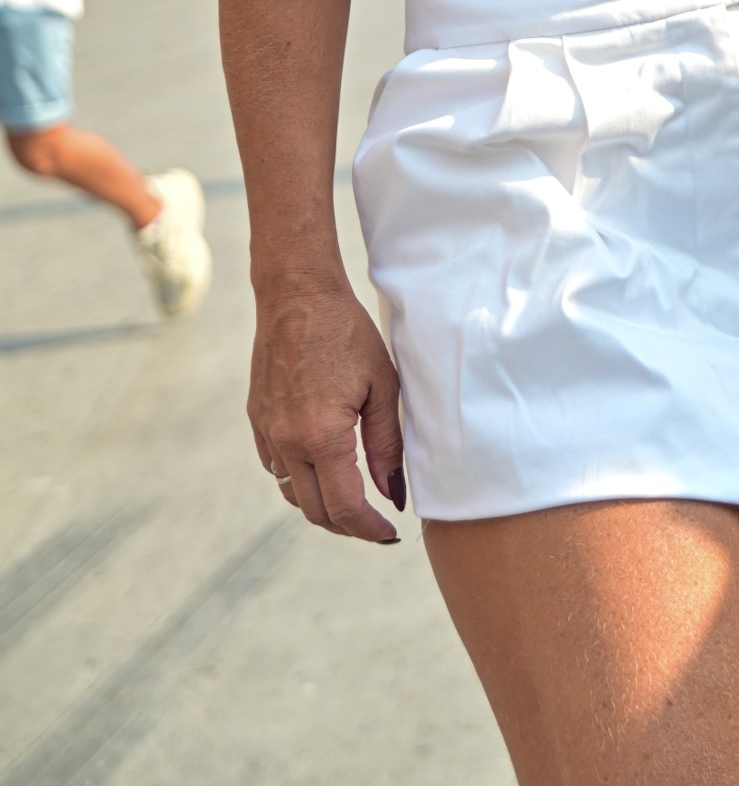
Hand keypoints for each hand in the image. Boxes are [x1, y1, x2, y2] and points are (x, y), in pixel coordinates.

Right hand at [249, 283, 404, 540]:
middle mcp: (286, 442)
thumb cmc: (347, 333)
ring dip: (322, 504)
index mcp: (321, 436)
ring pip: (292, 493)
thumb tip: (393, 494)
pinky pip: (276, 467)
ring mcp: (266, 432)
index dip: (369, 530)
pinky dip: (300, 478)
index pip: (345, 508)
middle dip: (348, 526)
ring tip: (353, 497)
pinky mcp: (256, 420)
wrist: (297, 295)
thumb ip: (387, 445)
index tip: (391, 534)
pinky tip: (323, 464)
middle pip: (315, 511)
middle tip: (376, 523)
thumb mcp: (382, 386)